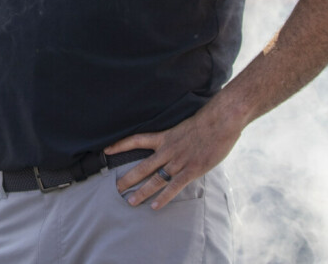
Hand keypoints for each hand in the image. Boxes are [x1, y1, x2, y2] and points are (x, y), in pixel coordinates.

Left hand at [105, 99, 244, 209]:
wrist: (220, 121)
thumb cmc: (206, 122)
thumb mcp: (184, 126)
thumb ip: (176, 138)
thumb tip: (175, 143)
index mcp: (164, 137)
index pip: (137, 140)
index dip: (120, 145)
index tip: (106, 150)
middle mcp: (167, 150)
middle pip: (143, 166)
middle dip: (128, 179)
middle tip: (115, 189)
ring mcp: (179, 161)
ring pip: (156, 179)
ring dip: (142, 192)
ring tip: (130, 202)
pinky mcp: (191, 170)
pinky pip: (174, 186)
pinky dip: (164, 197)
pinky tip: (155, 206)